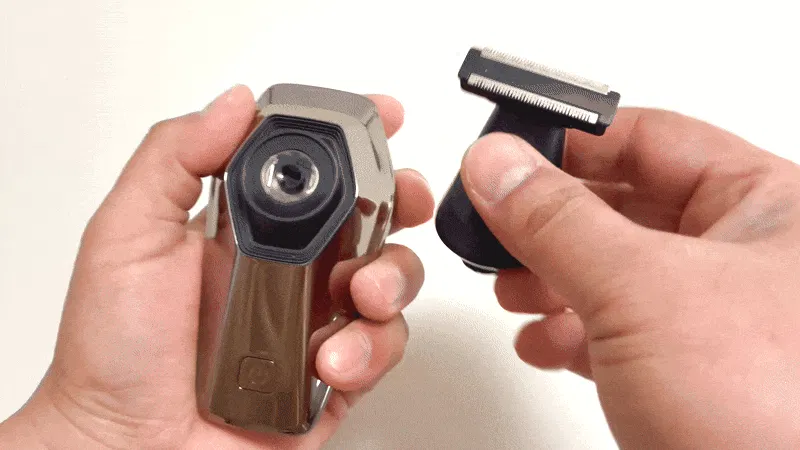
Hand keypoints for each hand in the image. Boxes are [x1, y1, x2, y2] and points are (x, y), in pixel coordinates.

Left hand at [0, 86, 433, 448]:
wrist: (127, 449)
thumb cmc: (114, 354)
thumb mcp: (127, 236)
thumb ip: (174, 157)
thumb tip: (234, 104)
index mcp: (248, 228)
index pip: (313, 168)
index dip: (356, 141)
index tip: (384, 120)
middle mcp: (289, 268)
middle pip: (372, 216)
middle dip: (401, 202)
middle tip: (401, 204)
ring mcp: (315, 320)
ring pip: (391, 279)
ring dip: (390, 278)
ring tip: (355, 296)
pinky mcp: (336, 374)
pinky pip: (383, 348)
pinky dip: (371, 349)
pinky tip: (328, 360)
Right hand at [460, 109, 799, 448]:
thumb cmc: (775, 420)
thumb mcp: (643, 293)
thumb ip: (559, 221)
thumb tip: (499, 167)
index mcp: (770, 208)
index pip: (652, 140)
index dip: (572, 141)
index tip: (508, 150)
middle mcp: (747, 257)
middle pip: (623, 207)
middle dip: (550, 222)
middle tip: (496, 222)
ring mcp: (714, 317)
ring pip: (612, 271)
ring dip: (549, 279)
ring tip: (512, 287)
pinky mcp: (688, 371)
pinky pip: (614, 329)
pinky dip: (567, 331)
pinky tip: (542, 340)